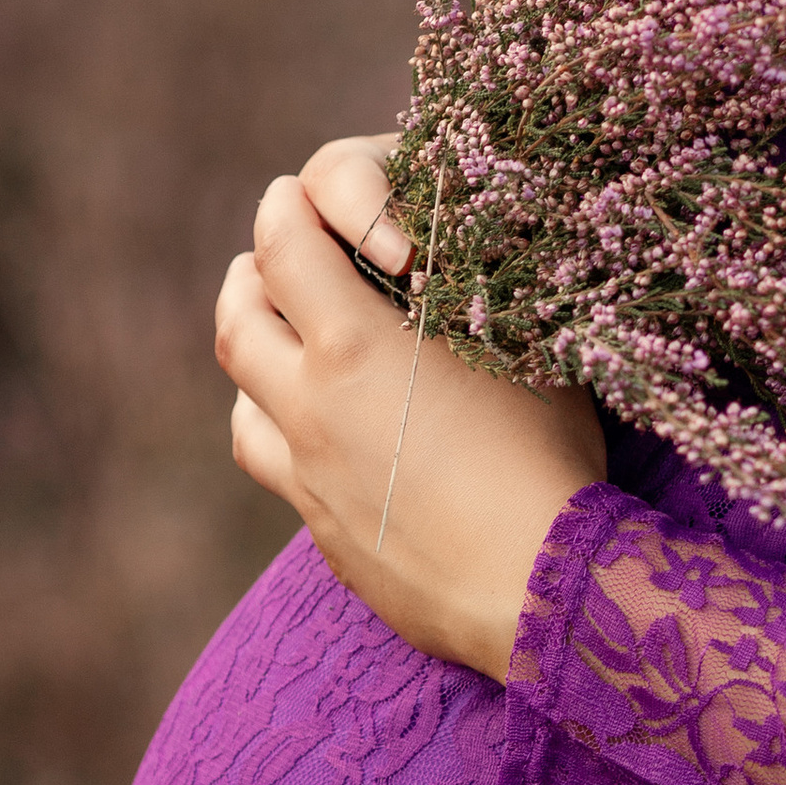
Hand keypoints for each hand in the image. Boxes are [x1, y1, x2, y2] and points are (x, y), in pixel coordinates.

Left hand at [218, 139, 605, 683]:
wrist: (540, 588)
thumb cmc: (547, 454)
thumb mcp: (524, 343)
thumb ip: (476, 288)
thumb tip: (465, 253)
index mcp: (352, 345)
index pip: (282, 243)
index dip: (288, 206)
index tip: (299, 196)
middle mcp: (310, 408)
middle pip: (238, 318)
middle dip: (251, 272)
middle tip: (275, 257)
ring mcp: (308, 477)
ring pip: (241, 399)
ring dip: (255, 356)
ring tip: (284, 339)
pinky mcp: (324, 532)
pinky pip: (274, 465)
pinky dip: (278, 429)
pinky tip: (316, 430)